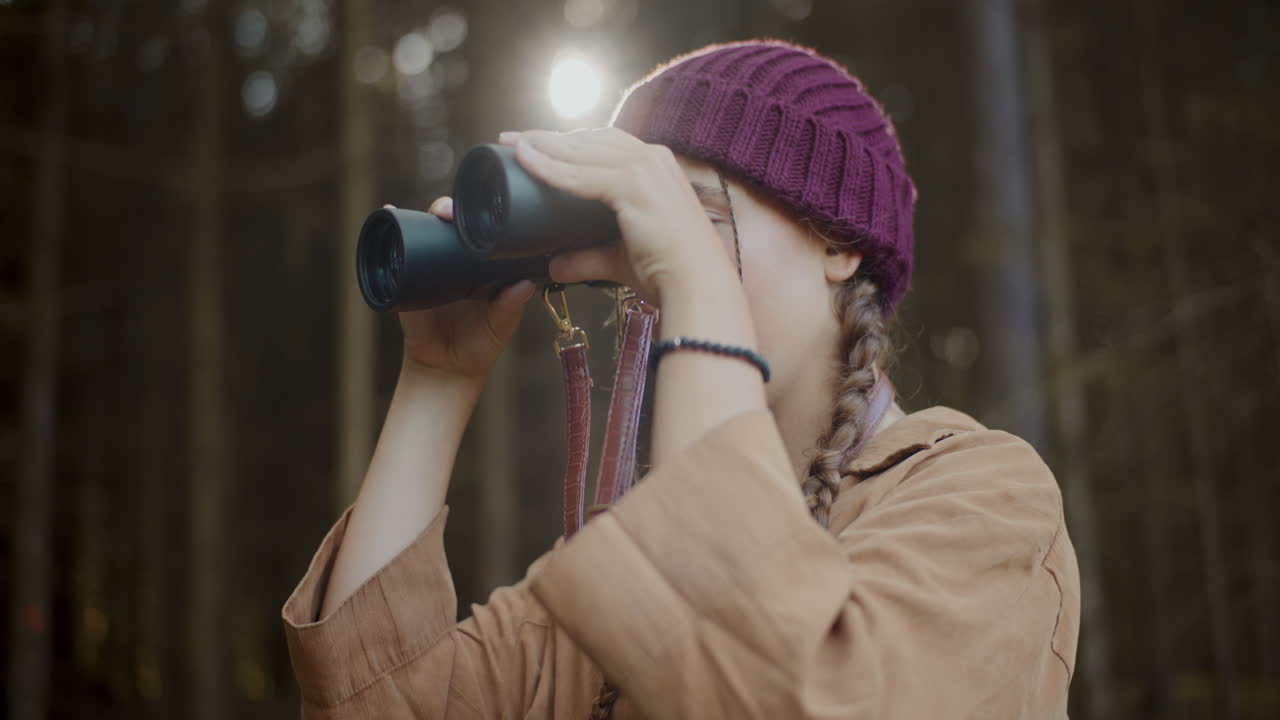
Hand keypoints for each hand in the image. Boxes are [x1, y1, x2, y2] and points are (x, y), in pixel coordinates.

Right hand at [393, 197, 535, 382]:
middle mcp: (456, 263)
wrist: (444, 368)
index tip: (477, 214)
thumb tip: (524, 284)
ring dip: (420, 217)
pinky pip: (398, 254)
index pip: (479, 233)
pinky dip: (392, 233)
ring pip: (424, 233)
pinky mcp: (407, 279)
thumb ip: (510, 308)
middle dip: (445, 210)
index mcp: (482, 268)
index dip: (476, 220)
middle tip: (445, 212)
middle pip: (448, 226)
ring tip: (423, 213)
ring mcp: (430, 268)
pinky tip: (390, 211)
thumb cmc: (479, 346)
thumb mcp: (499, 327)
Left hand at [497, 128, 738, 303]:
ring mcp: (645, 168)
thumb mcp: (620, 259)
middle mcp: (653, 158)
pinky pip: (581, 174)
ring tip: (512, 143)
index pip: (605, 145)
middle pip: (590, 139)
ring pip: (582, 150)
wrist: (697, 285)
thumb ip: (586, 258)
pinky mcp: (633, 184)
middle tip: (513, 139)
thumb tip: (555, 267)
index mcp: (657, 168)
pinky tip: (525, 161)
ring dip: (544, 145)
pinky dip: (550, 167)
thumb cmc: (670, 273)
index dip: (570, 143)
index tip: (537, 144)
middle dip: (550, 138)